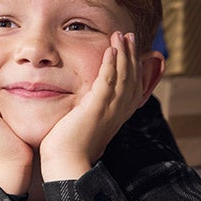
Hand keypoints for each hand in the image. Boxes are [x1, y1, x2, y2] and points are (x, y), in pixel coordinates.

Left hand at [40, 32, 146, 180]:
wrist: (67, 164)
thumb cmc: (70, 150)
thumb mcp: (85, 127)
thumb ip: (89, 114)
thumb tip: (84, 110)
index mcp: (117, 116)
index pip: (132, 87)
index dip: (134, 67)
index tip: (130, 50)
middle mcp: (118, 112)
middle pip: (132, 78)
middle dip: (131, 55)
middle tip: (129, 36)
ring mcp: (109, 110)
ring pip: (123, 76)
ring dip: (123, 53)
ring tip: (121, 35)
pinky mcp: (97, 108)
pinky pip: (108, 81)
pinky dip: (111, 64)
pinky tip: (111, 50)